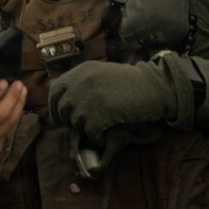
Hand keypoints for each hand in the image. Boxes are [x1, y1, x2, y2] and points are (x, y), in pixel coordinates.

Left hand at [47, 52, 192, 144]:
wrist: (154, 86)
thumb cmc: (129, 83)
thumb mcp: (100, 74)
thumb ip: (80, 83)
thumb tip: (62, 98)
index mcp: (81, 71)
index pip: (54, 91)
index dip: (55, 107)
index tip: (62, 117)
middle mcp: (82, 81)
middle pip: (62, 109)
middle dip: (70, 121)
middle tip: (84, 125)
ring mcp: (91, 96)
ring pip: (75, 122)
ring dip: (86, 129)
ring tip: (100, 126)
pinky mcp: (101, 112)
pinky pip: (90, 132)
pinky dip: (97, 137)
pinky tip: (107, 132)